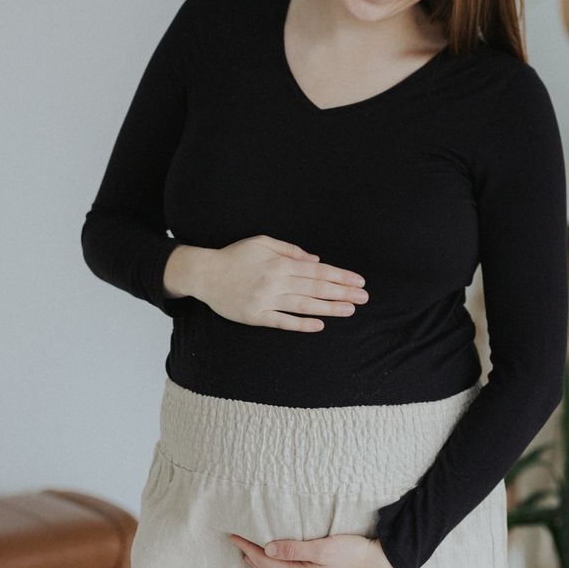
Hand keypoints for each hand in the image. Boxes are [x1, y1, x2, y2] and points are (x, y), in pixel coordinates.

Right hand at [191, 235, 368, 330]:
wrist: (205, 274)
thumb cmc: (235, 256)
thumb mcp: (262, 242)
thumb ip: (289, 250)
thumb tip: (315, 259)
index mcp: (280, 263)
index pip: (317, 270)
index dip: (340, 276)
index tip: (359, 282)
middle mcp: (275, 281)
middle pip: (315, 288)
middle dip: (342, 292)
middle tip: (364, 298)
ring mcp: (265, 300)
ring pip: (303, 305)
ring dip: (329, 308)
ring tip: (349, 310)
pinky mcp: (255, 316)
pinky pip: (282, 321)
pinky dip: (301, 324)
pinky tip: (320, 325)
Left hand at [228, 530, 400, 567]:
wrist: (379, 566)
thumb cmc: (353, 554)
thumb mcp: (323, 548)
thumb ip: (294, 549)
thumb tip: (267, 549)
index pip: (266, 562)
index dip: (248, 549)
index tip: (234, 537)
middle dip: (252, 559)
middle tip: (237, 545)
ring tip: (251, 559)